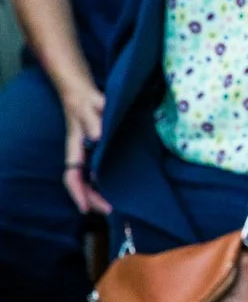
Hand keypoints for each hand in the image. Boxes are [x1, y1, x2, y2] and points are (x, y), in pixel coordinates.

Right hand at [57, 80, 109, 214]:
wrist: (82, 91)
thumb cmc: (85, 99)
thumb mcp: (91, 106)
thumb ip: (94, 120)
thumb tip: (98, 137)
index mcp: (76, 148)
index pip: (73, 175)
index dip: (79, 193)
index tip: (86, 208)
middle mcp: (81, 154)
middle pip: (83, 183)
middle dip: (94, 199)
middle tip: (111, 211)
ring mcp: (89, 153)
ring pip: (91, 179)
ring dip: (101, 192)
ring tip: (117, 205)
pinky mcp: (99, 149)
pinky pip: (101, 170)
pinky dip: (108, 181)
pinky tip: (120, 186)